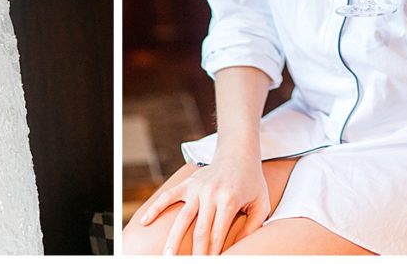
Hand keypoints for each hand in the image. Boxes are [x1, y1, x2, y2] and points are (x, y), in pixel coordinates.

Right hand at [138, 155, 268, 254]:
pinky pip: (168, 196)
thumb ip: (253, 227)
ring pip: (182, 218)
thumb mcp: (261, 203)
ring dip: (173, 239)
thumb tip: (238, 246)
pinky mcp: (187, 183)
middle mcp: (210, 194)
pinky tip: (144, 221)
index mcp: (228, 201)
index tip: (210, 263)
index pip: (218, 234)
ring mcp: (197, 188)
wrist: (238, 153)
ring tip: (167, 256)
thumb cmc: (252, 182)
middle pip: (199, 230)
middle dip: (195, 253)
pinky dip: (155, 208)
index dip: (213, 252)